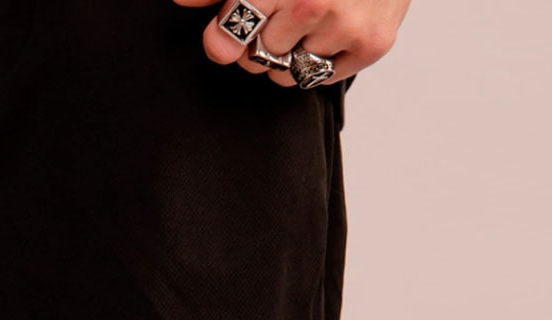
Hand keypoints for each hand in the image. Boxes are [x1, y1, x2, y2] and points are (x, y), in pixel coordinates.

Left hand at [171, 0, 411, 86]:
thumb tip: (180, 3)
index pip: (231, 34)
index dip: (223, 36)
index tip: (225, 32)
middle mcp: (311, 3)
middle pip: (256, 59)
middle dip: (258, 44)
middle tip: (276, 18)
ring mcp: (344, 26)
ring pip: (287, 75)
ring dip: (288, 56)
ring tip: (303, 23)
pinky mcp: (370, 45)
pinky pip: (320, 80)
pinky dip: (318, 62)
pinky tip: (328, 31)